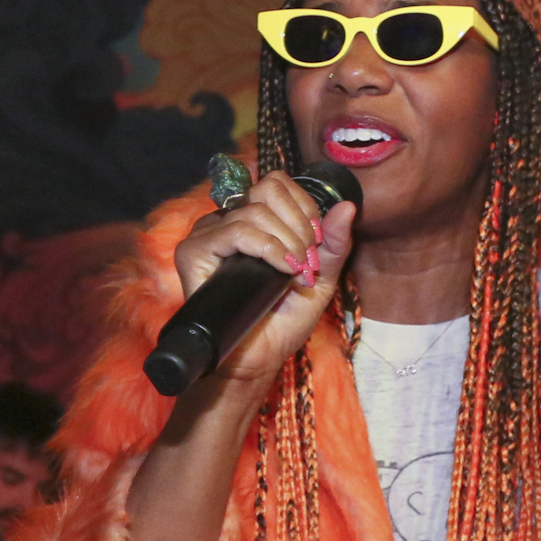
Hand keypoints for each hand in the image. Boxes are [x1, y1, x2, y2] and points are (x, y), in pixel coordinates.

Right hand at [169, 173, 356, 384]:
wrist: (259, 357)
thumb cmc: (284, 320)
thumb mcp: (320, 277)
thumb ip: (334, 243)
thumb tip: (347, 206)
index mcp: (255, 219)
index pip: (277, 183)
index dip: (304, 207)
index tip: (317, 243)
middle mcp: (229, 221)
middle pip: (266, 189)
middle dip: (299, 224)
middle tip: (307, 261)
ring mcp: (209, 234)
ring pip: (254, 211)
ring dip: (287, 242)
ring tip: (296, 272)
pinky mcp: (193, 252)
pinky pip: (235, 231)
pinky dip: (266, 247)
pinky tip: (281, 269)